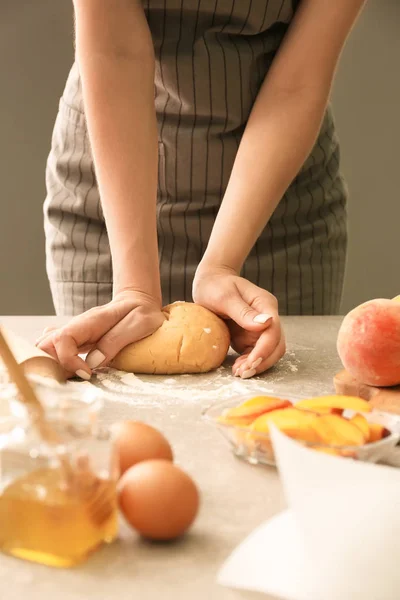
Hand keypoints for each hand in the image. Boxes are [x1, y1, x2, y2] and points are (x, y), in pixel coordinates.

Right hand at [36, 290, 165, 378]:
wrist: (140, 301)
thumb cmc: (143, 312)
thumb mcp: (139, 322)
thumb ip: (117, 340)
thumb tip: (94, 362)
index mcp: (90, 321)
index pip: (63, 338)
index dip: (69, 360)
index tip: (87, 374)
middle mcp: (77, 327)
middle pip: (45, 345)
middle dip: (53, 365)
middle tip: (75, 378)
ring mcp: (75, 333)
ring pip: (46, 348)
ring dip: (53, 366)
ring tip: (72, 378)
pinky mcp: (77, 341)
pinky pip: (55, 350)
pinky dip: (56, 363)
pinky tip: (70, 372)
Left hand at [193, 267, 284, 377]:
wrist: (209, 282)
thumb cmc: (215, 285)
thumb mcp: (225, 297)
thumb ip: (244, 312)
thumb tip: (266, 323)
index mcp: (265, 304)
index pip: (273, 331)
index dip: (264, 350)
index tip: (250, 363)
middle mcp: (268, 317)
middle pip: (277, 345)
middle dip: (263, 362)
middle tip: (243, 373)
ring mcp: (260, 328)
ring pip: (269, 352)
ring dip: (257, 365)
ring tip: (238, 372)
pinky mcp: (251, 336)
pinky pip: (256, 353)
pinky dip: (249, 362)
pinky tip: (237, 367)